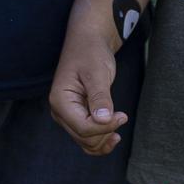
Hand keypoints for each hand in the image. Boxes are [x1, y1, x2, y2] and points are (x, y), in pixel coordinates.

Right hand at [48, 13, 128, 156]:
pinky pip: (87, 137)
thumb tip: (104, 121)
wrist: (88, 41)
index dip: (105, 127)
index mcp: (60, 101)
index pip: (84, 128)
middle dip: (105, 133)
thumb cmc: (91, 53)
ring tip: (119, 123)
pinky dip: (100, 140)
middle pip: (84, 138)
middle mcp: (59, 112)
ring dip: (104, 139)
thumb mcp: (97, 73)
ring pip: (86, 142)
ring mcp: (67, 116)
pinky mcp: (76, 116)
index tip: (123, 115)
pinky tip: (113, 134)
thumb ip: (100, 97)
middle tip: (122, 116)